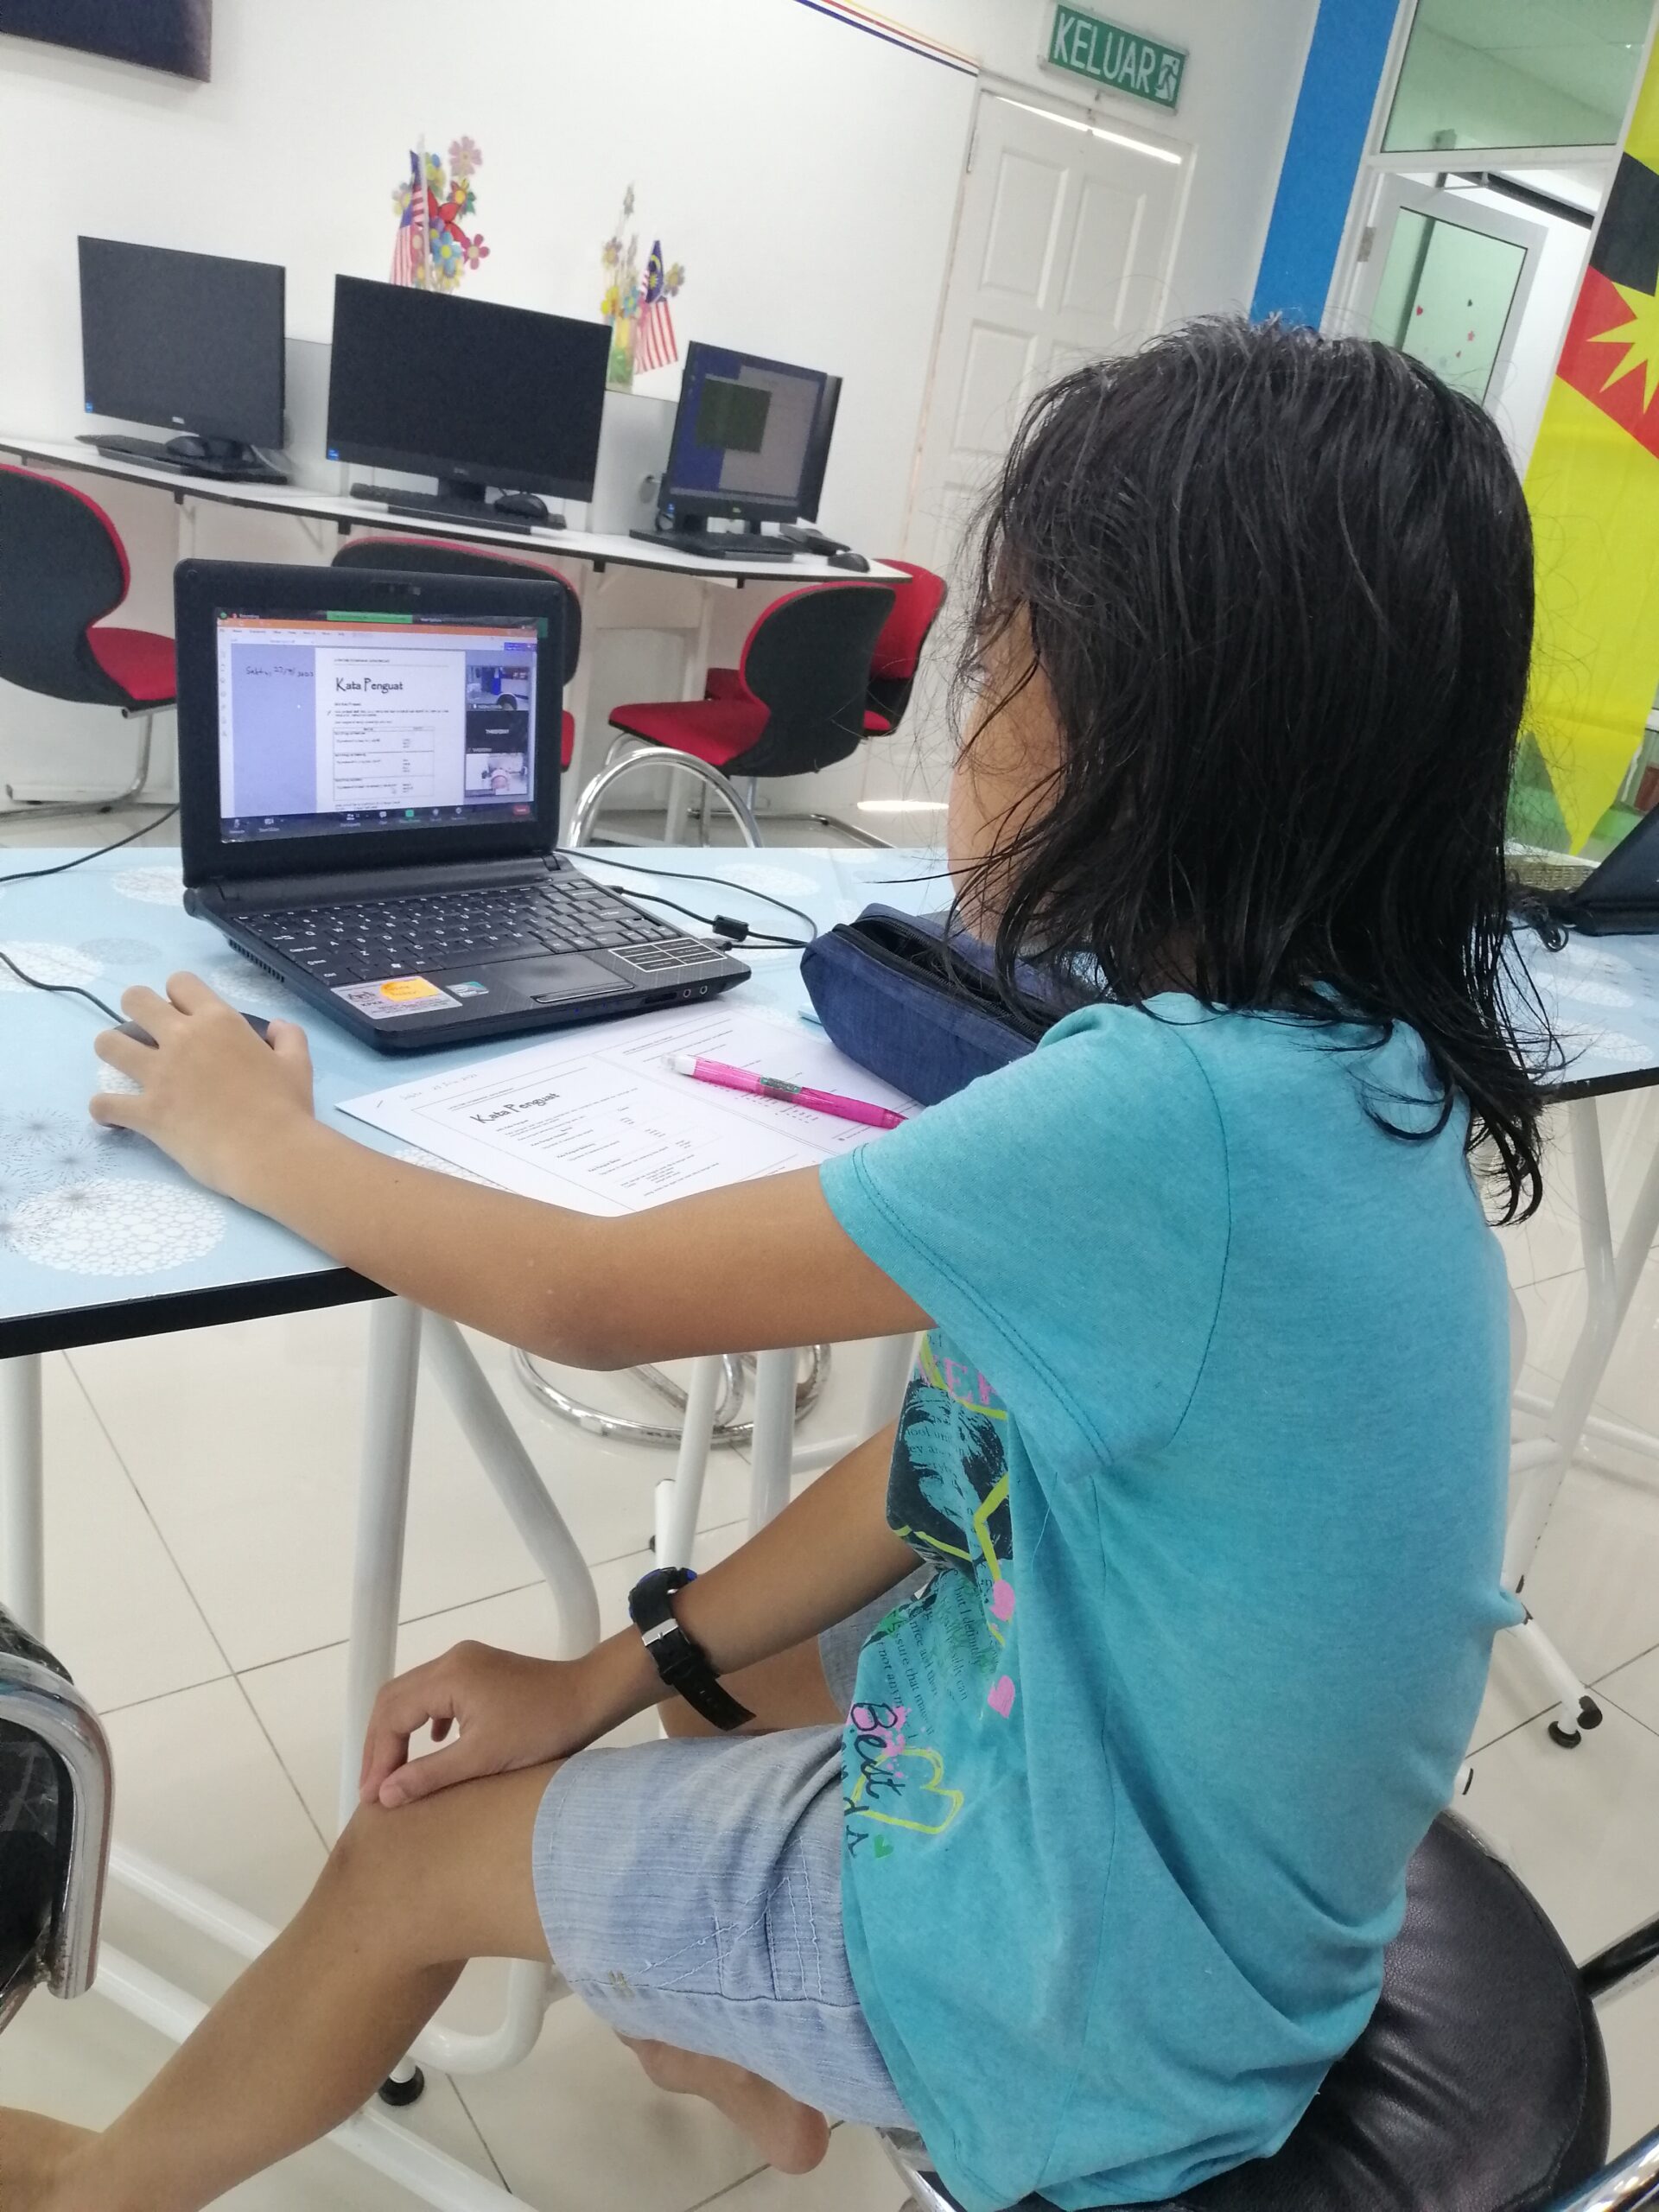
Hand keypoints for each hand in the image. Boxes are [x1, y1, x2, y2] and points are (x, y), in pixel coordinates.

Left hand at [90, 973, 314, 1195]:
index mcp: (218, 1021)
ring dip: (112, 1051)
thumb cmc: (287, 1107)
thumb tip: (276, 1026)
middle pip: (135, 1000)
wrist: (270, 1153)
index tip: (184, 1014)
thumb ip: (288, 1037)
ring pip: (108, 1044)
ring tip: (123, 1066)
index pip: (180, 983)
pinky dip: (105, 1108)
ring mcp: (159, 1075)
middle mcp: (182, 1039)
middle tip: (149, 1032)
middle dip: (136, 1010)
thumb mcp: (298, 1064)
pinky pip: (104, 1104)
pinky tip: (113, 1113)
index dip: (179, 995)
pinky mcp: (146, 1111)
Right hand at [359, 1640, 607, 1808]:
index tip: (371, 1796)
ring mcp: (467, 1662)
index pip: (392, 1715)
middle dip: (380, 1744)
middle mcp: (452, 1661)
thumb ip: (430, 1775)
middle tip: (373, 1787)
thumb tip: (383, 1795)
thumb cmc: (542, 1729)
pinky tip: (433, 1746)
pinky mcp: (482, 1672)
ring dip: (398, 1732)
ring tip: (393, 1773)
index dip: (378, 1758)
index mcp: (448, 1676)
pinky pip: (437, 1694)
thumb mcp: (484, 1758)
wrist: (592, 1697)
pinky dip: (424, 1721)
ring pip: (414, 1695)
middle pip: (394, 1699)